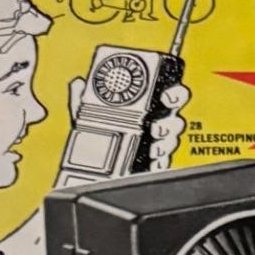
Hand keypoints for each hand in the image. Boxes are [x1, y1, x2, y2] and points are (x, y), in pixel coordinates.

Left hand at [64, 76, 190, 174]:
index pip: (169, 95)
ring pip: (172, 141)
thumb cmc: (94, 140)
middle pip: (176, 118)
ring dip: (165, 142)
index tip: (165, 96)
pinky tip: (151, 158)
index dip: (174, 93)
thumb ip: (82, 98)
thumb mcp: (84, 115)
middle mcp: (155, 124)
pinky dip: (160, 160)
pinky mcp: (154, 164)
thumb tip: (77, 83)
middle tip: (157, 125)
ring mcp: (156, 145)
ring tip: (152, 145)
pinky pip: (164, 162)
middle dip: (172, 120)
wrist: (92, 170)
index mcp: (146, 106)